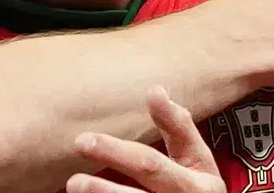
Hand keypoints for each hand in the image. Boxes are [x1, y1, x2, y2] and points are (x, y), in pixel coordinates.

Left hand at [68, 87, 225, 192]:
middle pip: (151, 170)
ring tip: (74, 183)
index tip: (151, 94)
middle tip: (82, 141)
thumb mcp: (196, 162)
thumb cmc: (194, 190)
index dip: (168, 119)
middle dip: (116, 154)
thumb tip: (156, 90)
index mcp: (199, 180)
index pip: (182, 143)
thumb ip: (178, 129)